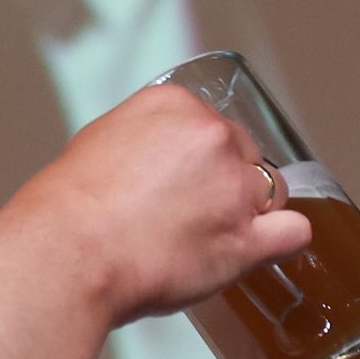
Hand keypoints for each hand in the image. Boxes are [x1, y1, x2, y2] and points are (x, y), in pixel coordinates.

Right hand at [0, 85, 311, 358]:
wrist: (67, 253)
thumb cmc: (67, 208)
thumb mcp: (98, 141)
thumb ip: (145, 140)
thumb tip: (159, 159)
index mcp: (174, 105)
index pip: (210, 122)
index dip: (197, 156)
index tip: (182, 176)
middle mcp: (211, 135)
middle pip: (243, 152)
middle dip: (222, 180)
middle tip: (185, 211)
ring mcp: (234, 186)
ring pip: (270, 190)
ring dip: (245, 210)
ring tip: (206, 234)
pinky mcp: (246, 237)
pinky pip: (292, 231)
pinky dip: (280, 239)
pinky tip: (258, 246)